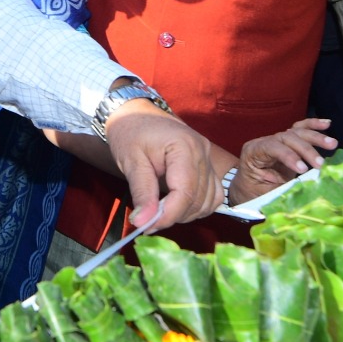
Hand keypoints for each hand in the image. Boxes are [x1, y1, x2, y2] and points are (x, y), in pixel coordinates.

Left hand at [103, 103, 221, 225]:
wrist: (135, 114)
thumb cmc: (130, 133)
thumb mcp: (130, 162)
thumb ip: (142, 193)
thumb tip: (144, 222)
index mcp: (184, 146)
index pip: (185, 192)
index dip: (168, 215)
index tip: (147, 227)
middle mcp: (202, 152)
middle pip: (198, 199)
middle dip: (174, 216)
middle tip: (148, 221)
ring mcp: (207, 158)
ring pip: (209, 201)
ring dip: (186, 214)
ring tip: (160, 212)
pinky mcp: (207, 164)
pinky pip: (213, 194)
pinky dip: (198, 206)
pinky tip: (177, 207)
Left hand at [235, 118, 338, 200]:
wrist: (249, 189)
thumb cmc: (255, 192)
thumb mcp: (265, 193)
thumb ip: (283, 188)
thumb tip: (306, 188)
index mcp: (252, 152)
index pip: (271, 148)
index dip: (288, 156)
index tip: (303, 169)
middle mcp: (264, 141)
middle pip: (287, 138)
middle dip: (306, 150)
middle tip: (320, 164)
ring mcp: (277, 139)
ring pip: (297, 132)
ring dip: (316, 137)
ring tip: (332, 144)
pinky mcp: (288, 141)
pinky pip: (300, 129)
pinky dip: (314, 125)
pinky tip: (327, 123)